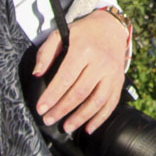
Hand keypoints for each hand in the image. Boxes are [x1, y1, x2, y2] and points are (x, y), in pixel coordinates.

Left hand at [30, 9, 128, 134]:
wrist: (111, 27)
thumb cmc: (82, 33)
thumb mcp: (61, 34)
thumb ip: (46, 53)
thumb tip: (37, 74)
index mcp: (84, 49)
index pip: (66, 78)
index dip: (52, 96)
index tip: (41, 108)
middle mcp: (100, 62)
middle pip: (80, 92)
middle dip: (62, 109)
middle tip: (48, 119)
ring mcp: (112, 73)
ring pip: (97, 101)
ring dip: (80, 118)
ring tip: (66, 127)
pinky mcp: (119, 81)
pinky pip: (111, 103)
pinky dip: (100, 118)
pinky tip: (88, 128)